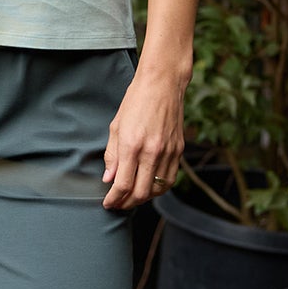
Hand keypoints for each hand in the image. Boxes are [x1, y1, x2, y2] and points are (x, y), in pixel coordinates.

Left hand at [102, 64, 185, 210]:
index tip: (108, 203)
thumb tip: (108, 179)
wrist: (163, 84)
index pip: (122, 184)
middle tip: (118, 204)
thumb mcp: (116, 126)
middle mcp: (151, 151)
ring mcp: (168, 152)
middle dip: (127, 203)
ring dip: (144, 198)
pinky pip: (170, 178)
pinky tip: (150, 186)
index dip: (114, 199)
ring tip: (133, 197)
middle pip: (140, 192)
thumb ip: (112, 155)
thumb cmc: (136, 101)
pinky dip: (159, 188)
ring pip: (157, 189)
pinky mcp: (179, 150)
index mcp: (132, 145)